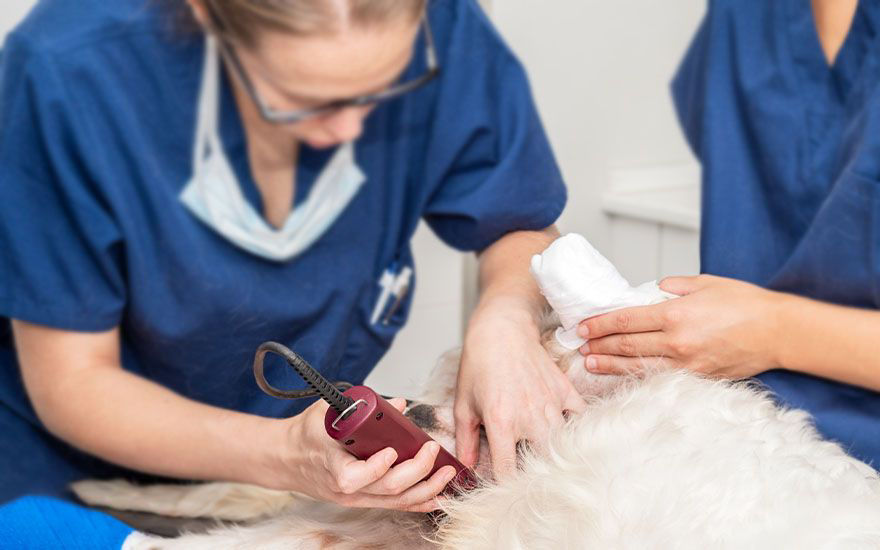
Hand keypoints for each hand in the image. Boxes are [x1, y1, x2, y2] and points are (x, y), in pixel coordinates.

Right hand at [272, 398, 456, 511]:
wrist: (287, 459)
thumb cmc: (307, 434)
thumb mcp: (326, 412)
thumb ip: (358, 405)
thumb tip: (398, 404)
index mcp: (331, 465)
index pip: (354, 476)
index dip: (376, 467)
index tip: (392, 451)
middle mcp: (345, 488)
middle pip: (385, 489)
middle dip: (416, 471)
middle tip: (433, 449)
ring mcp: (356, 498)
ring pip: (396, 501)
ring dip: (426, 488)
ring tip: (448, 473)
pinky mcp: (365, 500)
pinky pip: (396, 506)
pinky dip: (420, 502)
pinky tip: (439, 496)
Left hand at [455, 299, 586, 478]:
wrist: (501, 330)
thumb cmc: (479, 365)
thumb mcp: (463, 404)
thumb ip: (465, 439)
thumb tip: (466, 466)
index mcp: (501, 422)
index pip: (508, 471)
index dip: (505, 487)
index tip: (505, 491)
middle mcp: (529, 416)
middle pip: (543, 462)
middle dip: (537, 475)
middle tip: (531, 479)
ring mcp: (551, 404)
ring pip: (563, 444)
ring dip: (556, 454)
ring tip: (548, 459)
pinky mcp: (564, 391)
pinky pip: (580, 419)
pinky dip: (576, 428)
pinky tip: (566, 433)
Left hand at [578, 275, 784, 378]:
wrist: (778, 332)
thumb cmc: (745, 304)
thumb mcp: (705, 283)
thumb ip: (675, 286)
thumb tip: (654, 289)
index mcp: (676, 314)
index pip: (626, 320)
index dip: (600, 324)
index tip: (582, 326)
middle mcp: (677, 341)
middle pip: (626, 345)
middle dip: (599, 345)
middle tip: (579, 346)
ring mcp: (686, 363)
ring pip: (638, 366)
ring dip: (611, 365)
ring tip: (591, 363)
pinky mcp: (697, 377)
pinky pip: (660, 377)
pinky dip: (637, 376)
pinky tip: (623, 375)